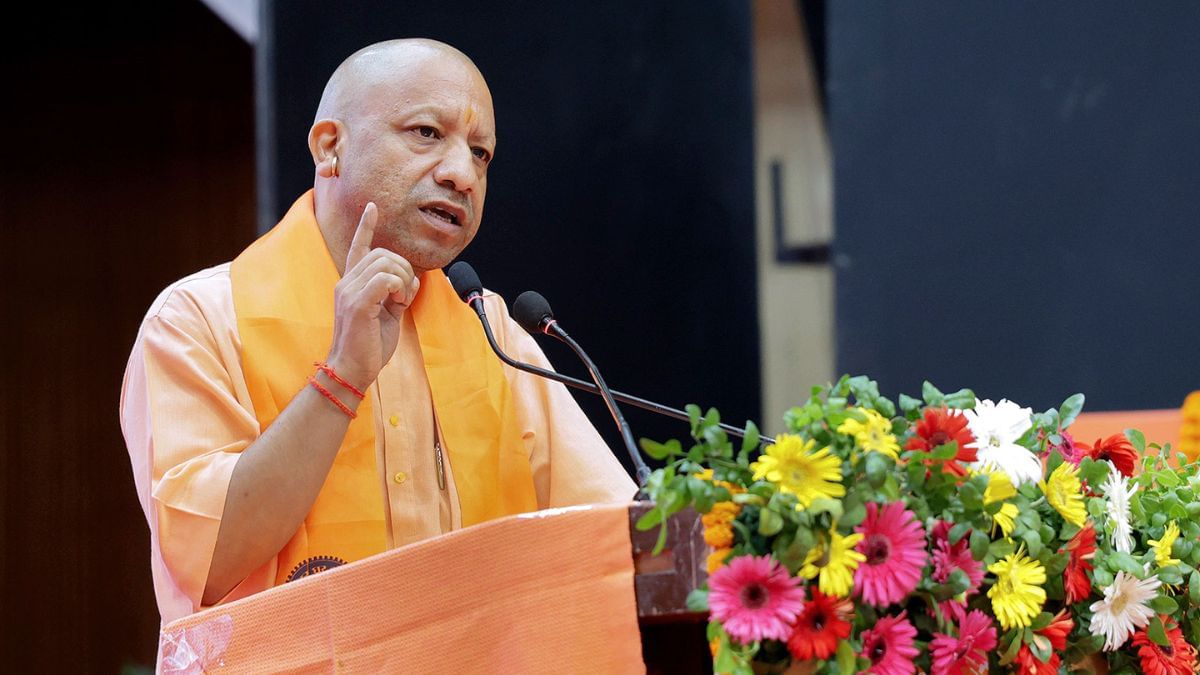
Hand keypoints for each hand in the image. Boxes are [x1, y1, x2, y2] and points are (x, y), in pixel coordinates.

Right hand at [326, 202, 418, 390]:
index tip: (372, 207)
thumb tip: (413, 279)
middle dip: (404, 269)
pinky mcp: (357, 303)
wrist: (352, 370)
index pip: (358, 247)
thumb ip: (396, 295)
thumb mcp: (387, 315)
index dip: (366, 227)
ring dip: (403, 280)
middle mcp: (347, 282)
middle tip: (404, 295)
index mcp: (352, 284)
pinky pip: (386, 279)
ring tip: (400, 301)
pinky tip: (398, 303)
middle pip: (383, 254)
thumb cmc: (369, 346)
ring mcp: (350, 291)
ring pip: (386, 263)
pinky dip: (399, 288)